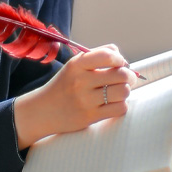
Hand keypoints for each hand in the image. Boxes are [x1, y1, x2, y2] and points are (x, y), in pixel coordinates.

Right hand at [14, 44, 136, 147]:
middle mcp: (81, 81)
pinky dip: (121, 105)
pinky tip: (113, 103)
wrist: (43, 110)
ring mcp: (85, 100)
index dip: (120, 59)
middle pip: (121, 74)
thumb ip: (97, 55)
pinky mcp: (90, 117)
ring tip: (119, 91)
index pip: (107, 55)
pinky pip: (119, 108)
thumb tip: (121, 57)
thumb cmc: (64, 85)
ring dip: (125, 91)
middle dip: (129, 76)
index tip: (119, 63)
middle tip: (127, 79)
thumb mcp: (74, 65)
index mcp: (77, 65)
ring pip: (123, 92)